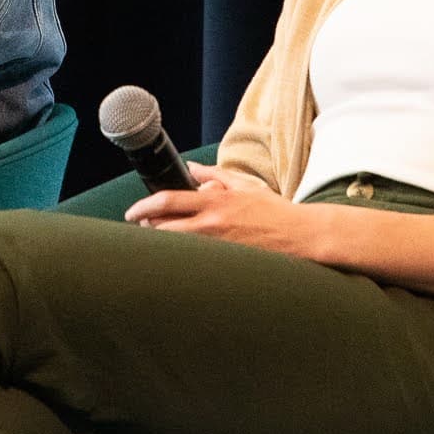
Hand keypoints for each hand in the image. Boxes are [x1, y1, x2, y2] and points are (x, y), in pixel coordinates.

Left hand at [124, 179, 324, 260]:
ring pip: (175, 248)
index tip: (132, 213)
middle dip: (147, 229)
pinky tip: (178, 261)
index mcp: (215, 202)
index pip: (168, 202)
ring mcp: (217, 248)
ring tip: (157, 243)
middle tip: (142, 228)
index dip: (143, 207)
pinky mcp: (225, 265)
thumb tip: (192, 168)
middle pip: (164, 229)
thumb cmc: (274, 211)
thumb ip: (214, 176)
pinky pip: (194, 264)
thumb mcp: (244, 186)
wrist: (301, 237)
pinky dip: (181, 260)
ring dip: (162, 245)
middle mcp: (212, 226)